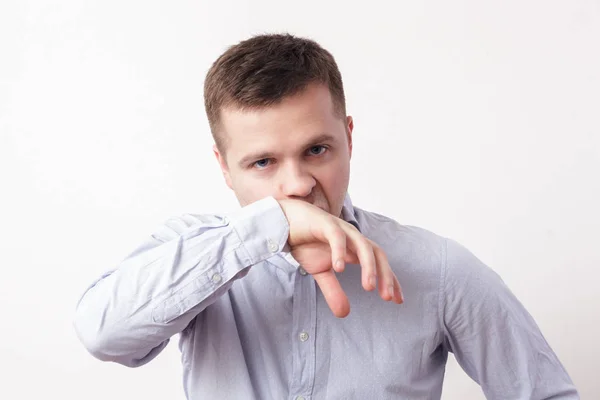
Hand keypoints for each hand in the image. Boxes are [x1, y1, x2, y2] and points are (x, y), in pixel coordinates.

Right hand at [278, 199, 403, 317]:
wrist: (285, 222)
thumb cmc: (307, 243)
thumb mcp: (321, 272)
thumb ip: (333, 290)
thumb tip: (344, 314)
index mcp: (354, 248)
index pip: (380, 263)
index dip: (390, 280)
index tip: (398, 300)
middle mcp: (352, 237)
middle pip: (377, 254)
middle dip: (385, 275)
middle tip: (387, 297)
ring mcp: (341, 229)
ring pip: (363, 245)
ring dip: (368, 266)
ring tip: (368, 287)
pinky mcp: (325, 224)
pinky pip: (337, 237)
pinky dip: (340, 252)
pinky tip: (339, 268)